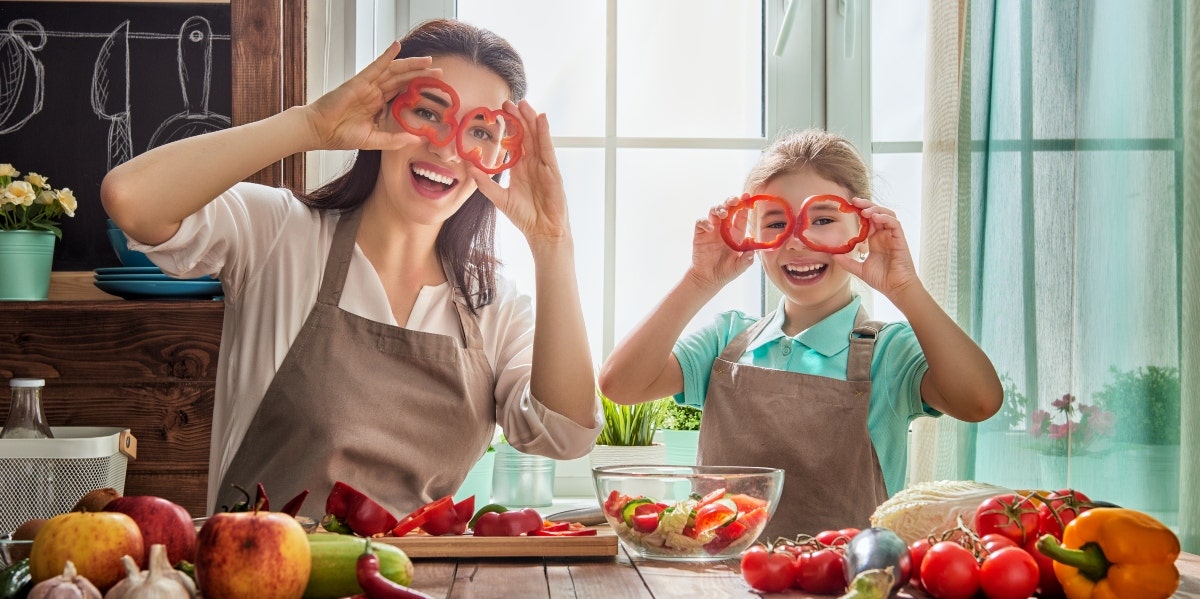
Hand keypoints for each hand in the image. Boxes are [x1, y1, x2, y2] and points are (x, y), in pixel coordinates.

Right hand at [303, 41, 440, 150]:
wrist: (320, 131)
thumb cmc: (342, 135)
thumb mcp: (374, 140)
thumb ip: (394, 139)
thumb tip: (416, 139)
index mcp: (379, 104)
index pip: (403, 92)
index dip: (419, 88)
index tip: (436, 88)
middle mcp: (375, 92)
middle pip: (402, 79)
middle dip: (421, 74)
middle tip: (440, 72)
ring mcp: (368, 85)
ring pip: (394, 71)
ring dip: (411, 64)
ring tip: (428, 60)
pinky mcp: (359, 81)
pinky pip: (376, 66)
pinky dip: (386, 56)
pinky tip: (397, 46)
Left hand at [471, 99, 571, 247]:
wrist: (542, 231)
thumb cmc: (524, 216)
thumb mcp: (500, 198)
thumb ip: (485, 183)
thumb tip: (469, 168)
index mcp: (520, 168)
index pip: (514, 142)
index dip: (508, 127)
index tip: (498, 112)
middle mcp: (533, 163)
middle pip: (526, 135)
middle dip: (518, 118)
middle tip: (508, 101)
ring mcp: (544, 165)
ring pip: (537, 137)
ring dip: (531, 120)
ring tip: (524, 104)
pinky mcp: (553, 171)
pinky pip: (548, 148)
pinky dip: (545, 133)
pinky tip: (541, 119)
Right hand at [686, 196, 755, 291]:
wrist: (708, 279)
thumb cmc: (726, 271)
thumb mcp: (739, 267)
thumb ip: (747, 260)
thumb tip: (753, 252)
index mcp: (736, 233)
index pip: (740, 215)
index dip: (744, 205)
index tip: (747, 197)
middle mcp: (724, 228)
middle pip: (727, 208)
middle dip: (731, 201)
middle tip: (735, 200)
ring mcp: (711, 230)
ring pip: (714, 211)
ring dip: (719, 208)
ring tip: (723, 214)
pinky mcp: (700, 234)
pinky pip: (701, 222)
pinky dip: (704, 221)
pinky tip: (710, 228)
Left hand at [831, 197, 919, 297]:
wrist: (896, 288)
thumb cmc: (882, 279)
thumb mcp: (859, 270)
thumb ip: (847, 262)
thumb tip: (833, 255)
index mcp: (875, 240)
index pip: (867, 220)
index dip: (859, 211)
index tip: (848, 206)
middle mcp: (884, 235)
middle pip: (876, 213)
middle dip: (866, 205)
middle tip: (854, 201)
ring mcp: (892, 236)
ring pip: (887, 214)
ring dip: (876, 209)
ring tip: (864, 210)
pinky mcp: (900, 239)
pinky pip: (894, 223)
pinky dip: (885, 218)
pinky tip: (875, 217)